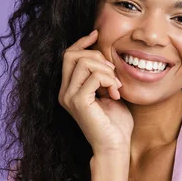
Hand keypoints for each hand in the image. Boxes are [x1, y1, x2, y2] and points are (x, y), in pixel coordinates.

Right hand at [58, 30, 132, 157]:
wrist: (115, 146)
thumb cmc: (116, 123)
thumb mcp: (110, 93)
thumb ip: (104, 75)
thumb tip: (105, 55)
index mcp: (70, 88)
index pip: (69, 55)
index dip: (82, 42)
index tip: (97, 34)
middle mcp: (64, 91)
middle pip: (73, 54)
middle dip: (98, 56)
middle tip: (114, 75)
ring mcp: (69, 96)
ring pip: (84, 62)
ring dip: (107, 70)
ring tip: (116, 87)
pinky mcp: (78, 102)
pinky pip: (94, 76)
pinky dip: (110, 80)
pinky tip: (116, 94)